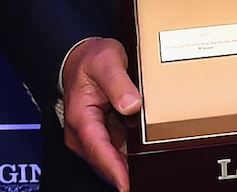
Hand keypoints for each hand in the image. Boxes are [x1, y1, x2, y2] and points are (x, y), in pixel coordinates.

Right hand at [60, 37, 143, 190]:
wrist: (82, 58)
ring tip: (154, 168)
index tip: (128, 183)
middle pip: (107, 162)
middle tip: (151, 176)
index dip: (115, 169)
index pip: (98, 150)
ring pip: (114, 160)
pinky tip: (150, 155)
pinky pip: (120, 151)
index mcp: (81, 118)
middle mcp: (84, 133)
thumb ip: (118, 82)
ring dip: (132, 165)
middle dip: (128, 173)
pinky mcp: (105, 136)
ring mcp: (94, 137)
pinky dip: (132, 155)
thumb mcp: (106, 61)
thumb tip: (131, 105)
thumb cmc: (91, 59)